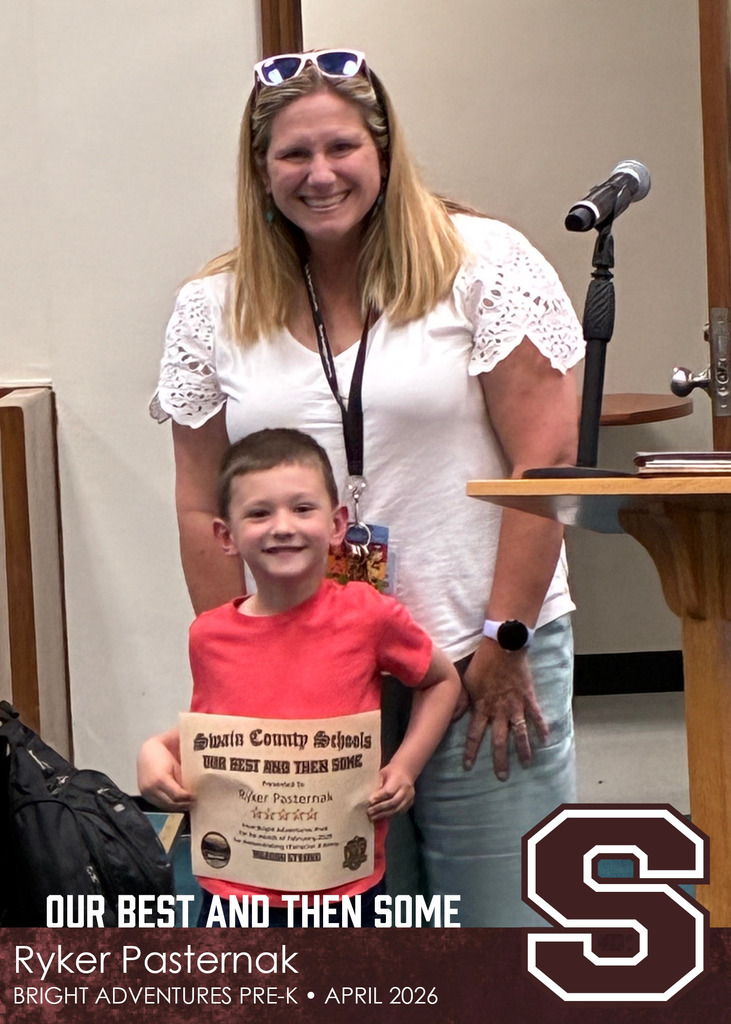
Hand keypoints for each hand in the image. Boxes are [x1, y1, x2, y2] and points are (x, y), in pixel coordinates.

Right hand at [137, 738, 194, 811]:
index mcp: (161, 778)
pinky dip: (168, 805)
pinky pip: (158, 804)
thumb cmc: (164, 753)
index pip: (177, 795)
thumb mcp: (177, 764)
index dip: (188, 799)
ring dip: (176, 807)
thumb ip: (183, 778)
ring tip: (187, 805)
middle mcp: (151, 787)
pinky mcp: (144, 793)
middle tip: (194, 803)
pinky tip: (176, 803)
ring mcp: (146, 791)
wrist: (148, 750)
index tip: (196, 798)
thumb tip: (193, 791)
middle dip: (184, 804)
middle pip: (171, 803)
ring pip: (164, 806)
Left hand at [367, 763, 414, 820]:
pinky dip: (391, 814)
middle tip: (369, 812)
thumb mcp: (383, 773)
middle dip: (380, 808)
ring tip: (373, 817)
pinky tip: (382, 816)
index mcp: (398, 780)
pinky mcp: (410, 802)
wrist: (406, 770)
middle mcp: (406, 789)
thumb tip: (370, 797)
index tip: (369, 802)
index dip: (379, 797)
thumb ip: (378, 784)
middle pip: (393, 802)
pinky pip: (400, 811)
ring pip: (397, 808)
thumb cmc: (391, 771)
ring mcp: (410, 797)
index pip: (388, 791)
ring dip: (384, 814)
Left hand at [461, 637, 547, 779]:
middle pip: (499, 740)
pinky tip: (546, 739)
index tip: (468, 766)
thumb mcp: (466, 682)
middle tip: (502, 777)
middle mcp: (499, 711)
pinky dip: (542, 727)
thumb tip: (453, 714)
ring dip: (523, 749)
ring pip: (520, 732)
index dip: (470, 751)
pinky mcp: (528, 697)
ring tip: (526, 763)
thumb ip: (462, 700)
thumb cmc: (481, 662)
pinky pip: (536, 715)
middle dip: (500, 760)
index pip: (474, 734)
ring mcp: (515, 705)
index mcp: (482, 707)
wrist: (502, 647)